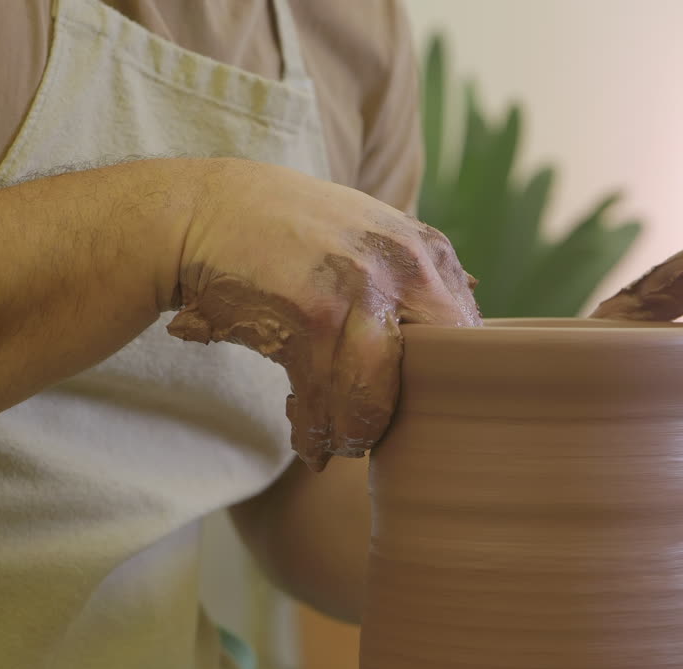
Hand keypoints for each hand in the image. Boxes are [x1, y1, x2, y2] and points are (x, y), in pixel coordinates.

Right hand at [165, 158, 481, 470]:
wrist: (208, 211)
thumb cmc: (293, 230)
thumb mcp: (371, 232)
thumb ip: (418, 271)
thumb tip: (474, 306)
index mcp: (425, 254)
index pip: (464, 342)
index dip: (441, 386)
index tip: (414, 406)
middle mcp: (403, 268)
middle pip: (431, 374)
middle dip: (404, 414)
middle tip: (380, 434)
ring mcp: (358, 292)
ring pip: (372, 398)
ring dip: (350, 434)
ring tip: (336, 444)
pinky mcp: (311, 318)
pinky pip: (324, 401)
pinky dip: (315, 433)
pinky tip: (308, 442)